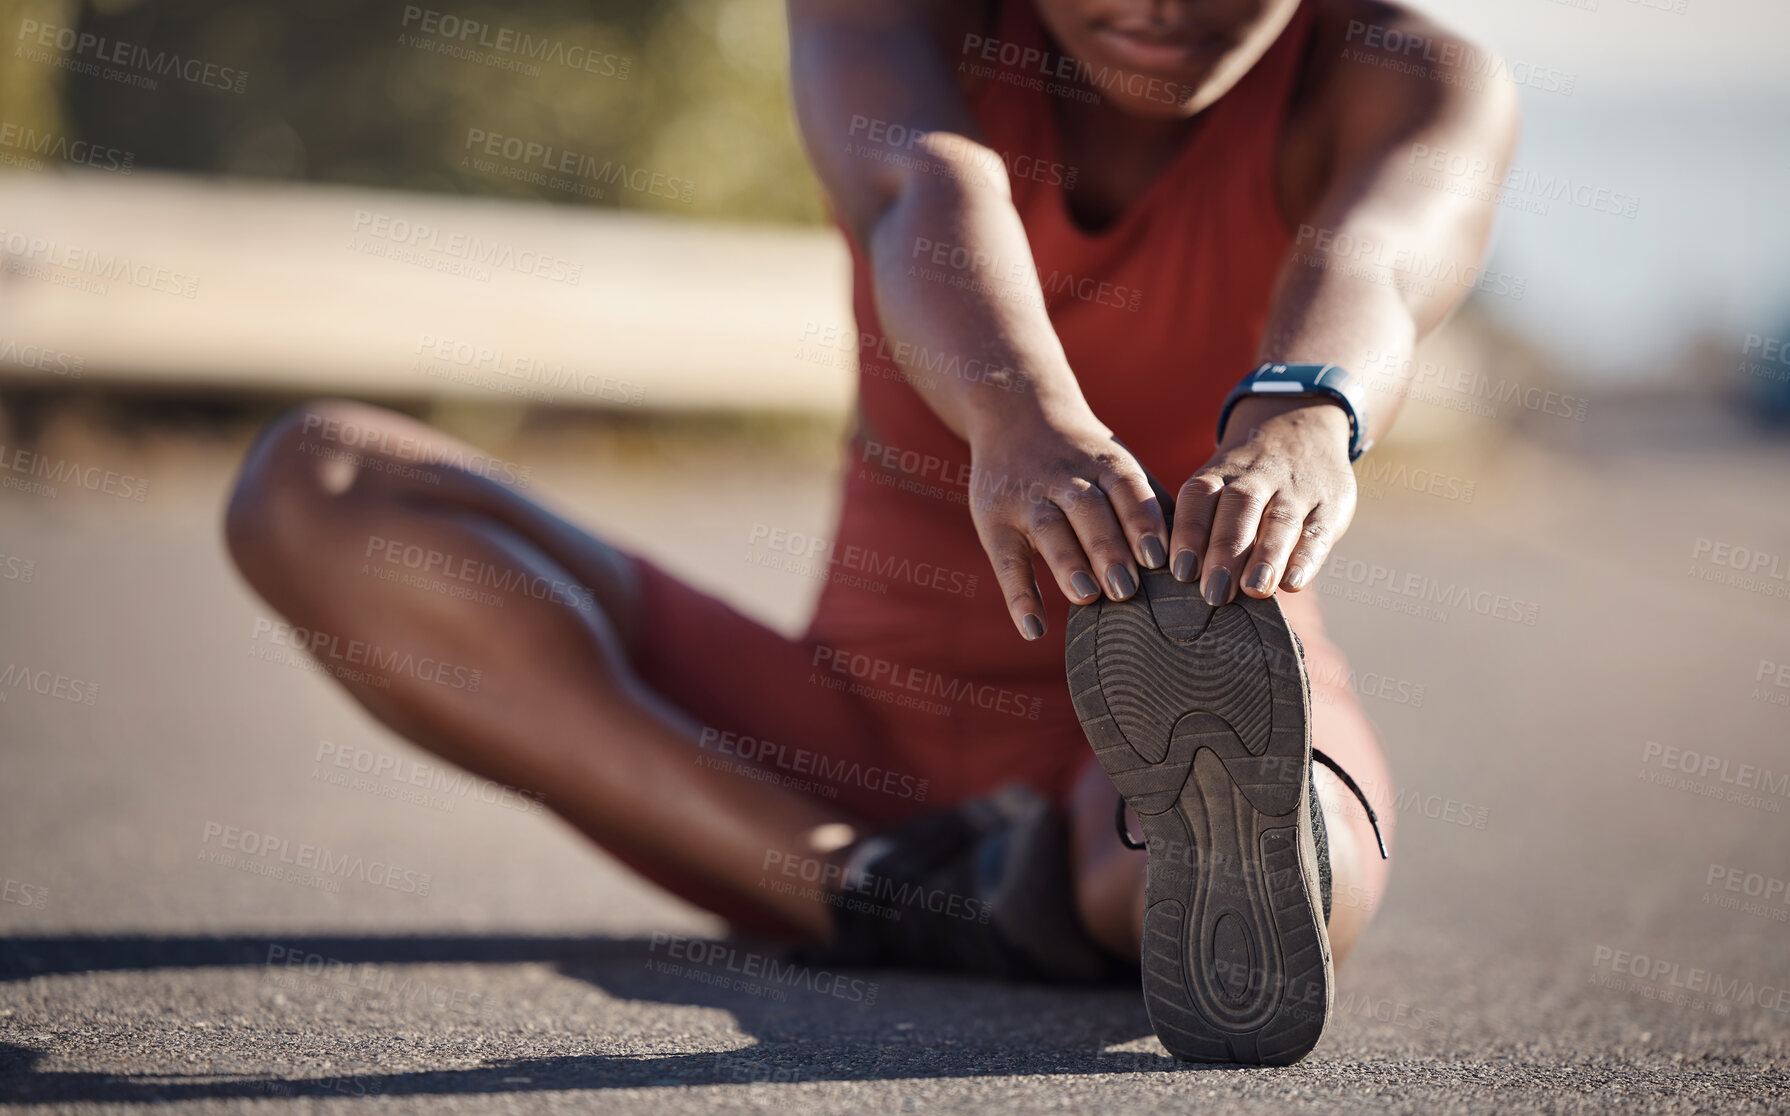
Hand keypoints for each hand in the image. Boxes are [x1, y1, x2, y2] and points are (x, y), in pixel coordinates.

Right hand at [967, 409, 1168, 639]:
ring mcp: (1026, 497)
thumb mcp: (1115, 466)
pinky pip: (1007, 561)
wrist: (1014, 412)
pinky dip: (1020, 596)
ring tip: (1087, 596)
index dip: (1141, 520)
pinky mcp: (994, 521)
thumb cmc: (1082, 457)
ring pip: (1048, 527)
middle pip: (1087, 509)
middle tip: (1125, 588)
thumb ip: (1149, 504)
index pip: (1125, 488)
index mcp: (1103, 463)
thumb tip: (1196, 554)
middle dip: (1106, 548)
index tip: (1158, 558)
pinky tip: (1034, 630)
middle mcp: (1064, 475)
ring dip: (1067, 562)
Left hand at [1169, 397, 1355, 603]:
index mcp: (1221, 473)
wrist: (1303, 429)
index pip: (1200, 495)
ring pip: (1280, 519)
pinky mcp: (1329, 506)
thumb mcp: (1221, 483)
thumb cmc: (1246, 481)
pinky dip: (1305, 559)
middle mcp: (1256, 478)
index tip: (1181, 571)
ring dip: (1266, 556)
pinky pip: (1317, 532)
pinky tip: (1293, 584)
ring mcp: (1295, 490)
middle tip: (1214, 592)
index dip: (1189, 532)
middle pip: (1239, 507)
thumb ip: (1202, 523)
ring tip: (1254, 589)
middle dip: (1225, 551)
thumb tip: (1180, 579)